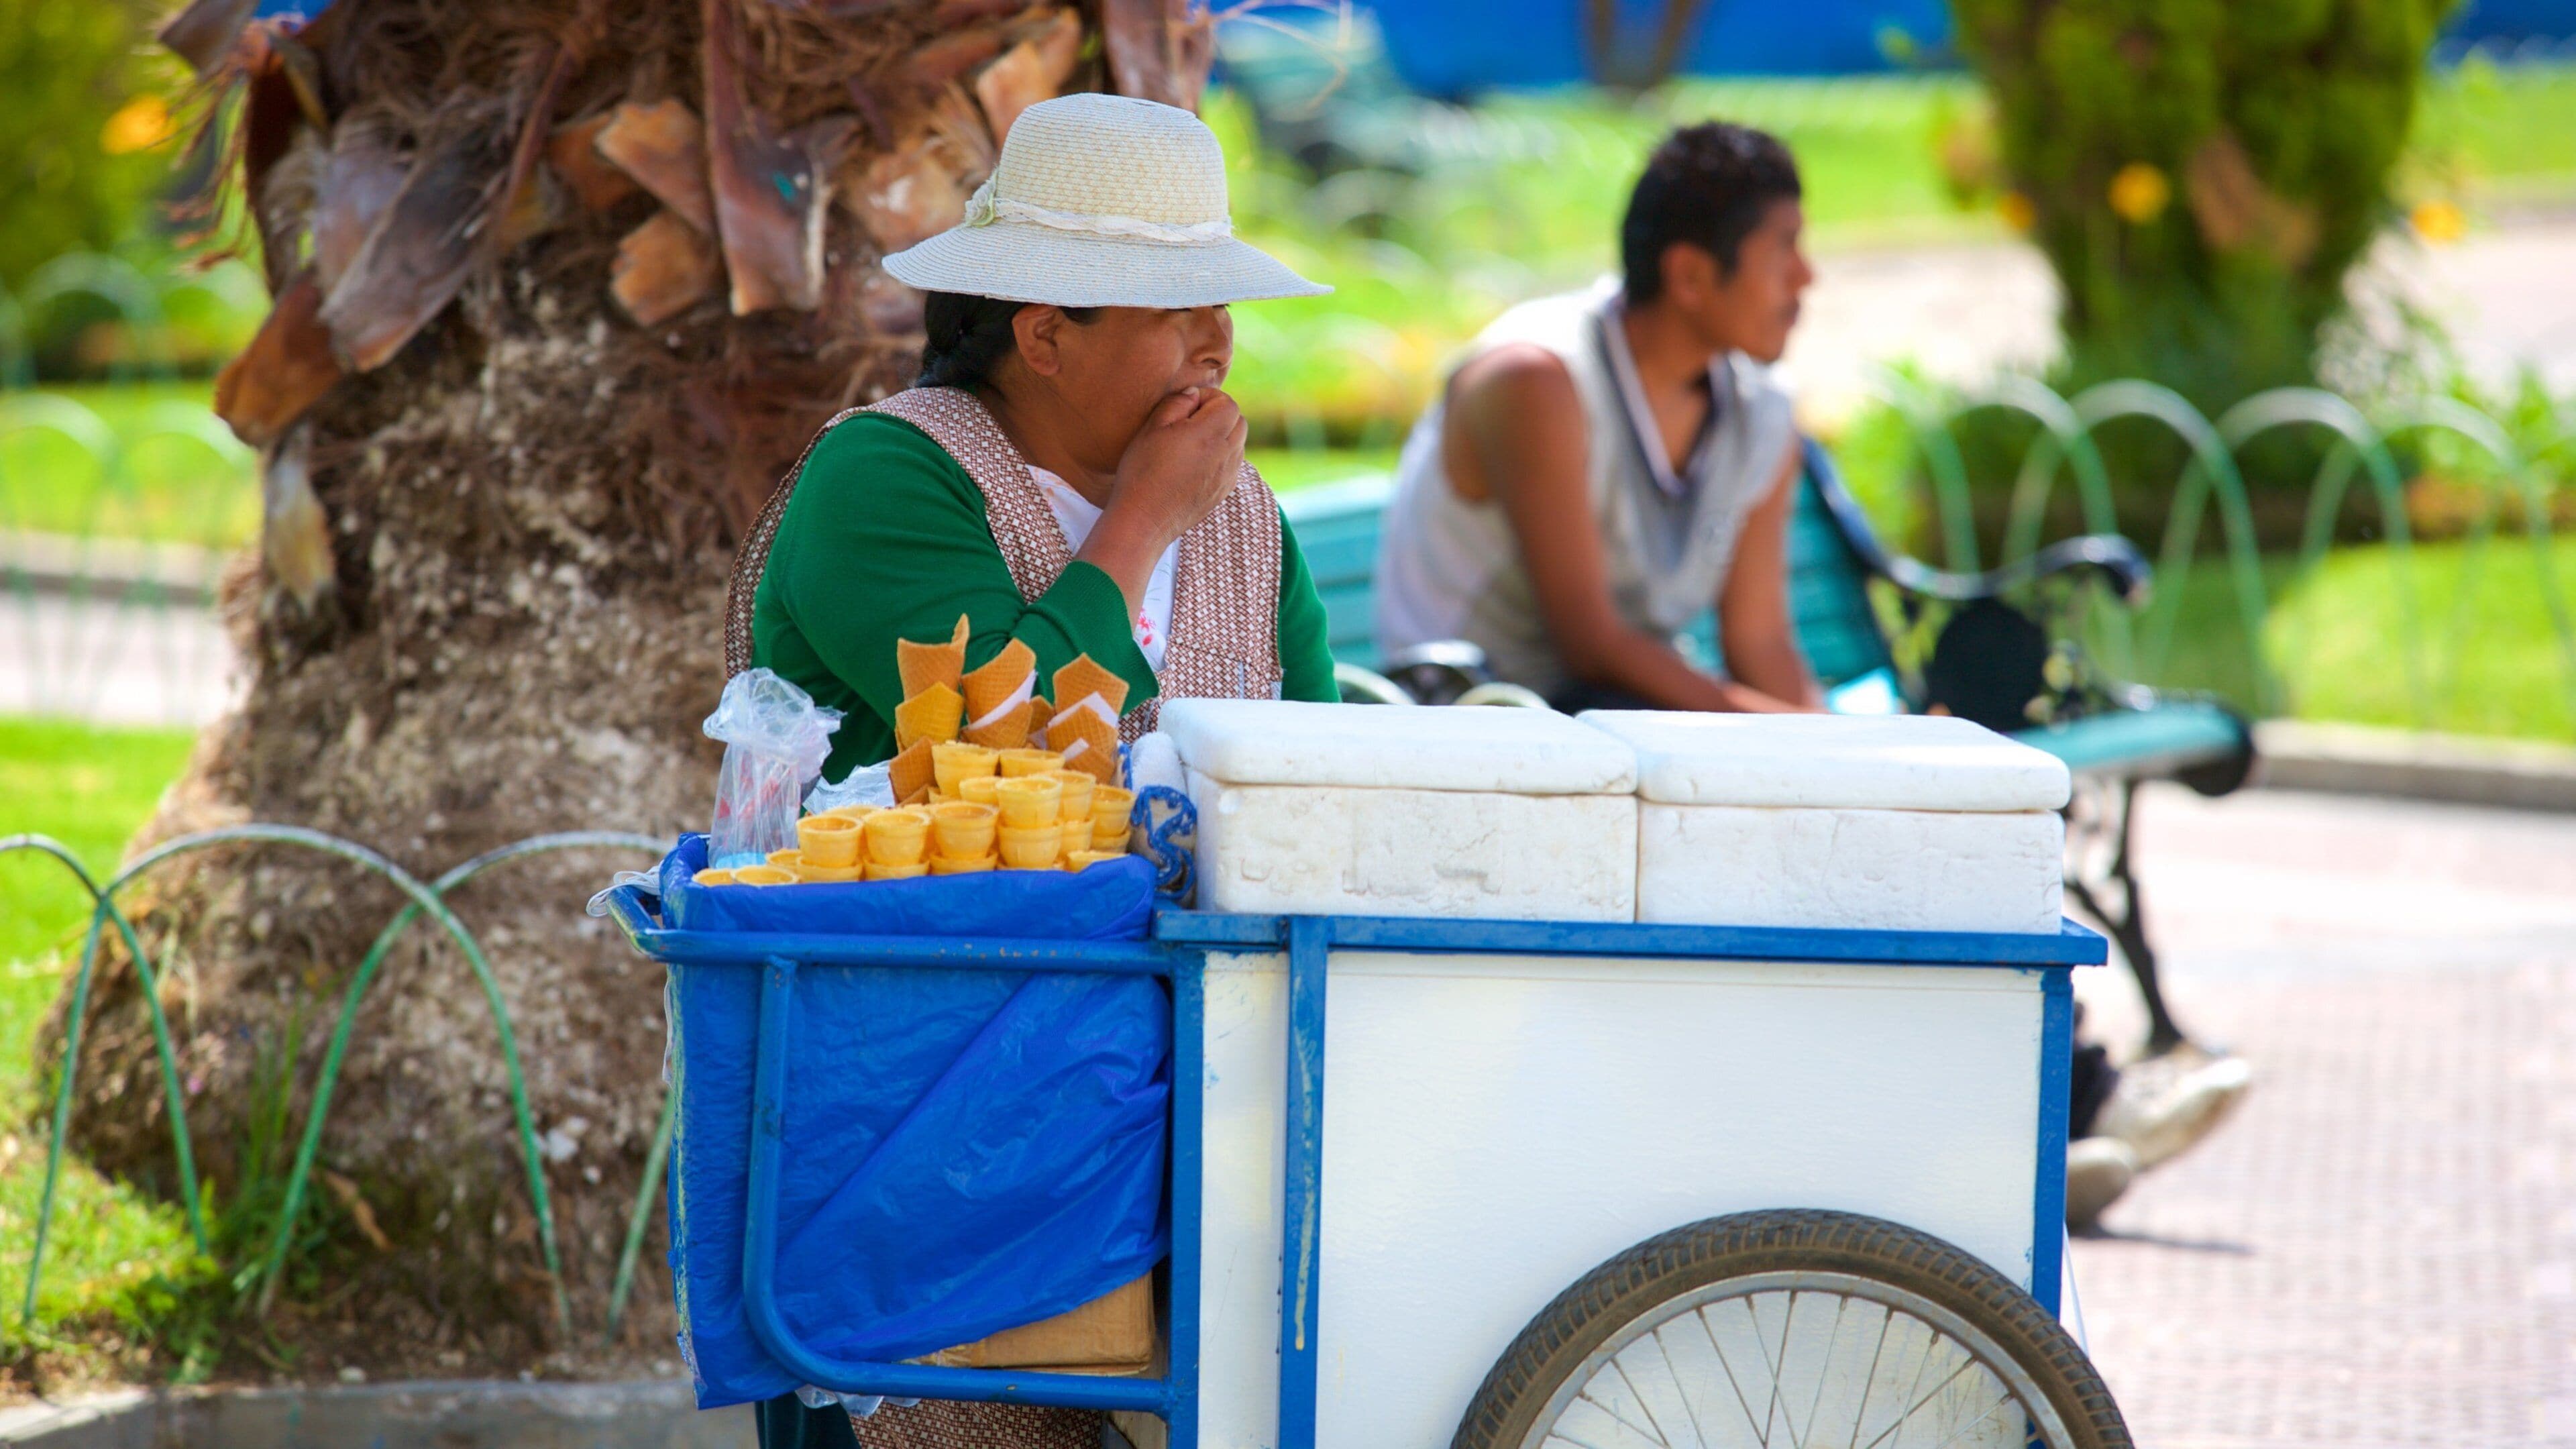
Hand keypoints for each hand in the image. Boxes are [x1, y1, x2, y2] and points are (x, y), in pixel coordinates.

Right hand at [1102, 386, 1246, 551]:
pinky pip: (1233, 465)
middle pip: (1239, 422)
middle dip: (1220, 415)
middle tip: (1190, 422)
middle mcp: (1226, 455)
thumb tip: (1194, 394)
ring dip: (1222, 436)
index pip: (1228, 404)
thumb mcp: (1152, 428)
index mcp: (1210, 435)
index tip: (1186, 407)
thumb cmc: (1142, 471)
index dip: (1208, 398)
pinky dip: (1221, 457)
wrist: (1143, 519)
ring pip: (1238, 444)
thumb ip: (1177, 403)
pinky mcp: (1223, 492)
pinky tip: (1195, 464)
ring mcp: (1228, 476)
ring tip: (1191, 444)